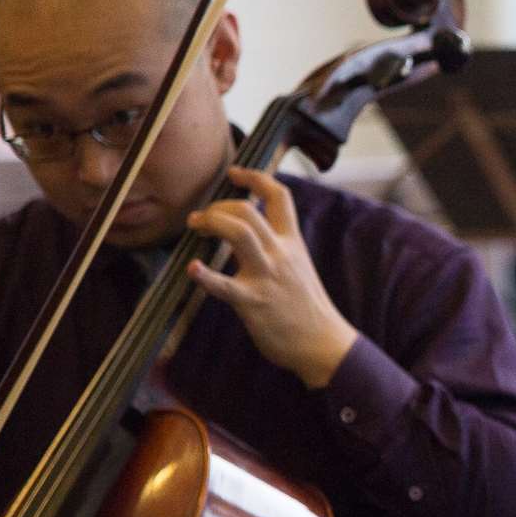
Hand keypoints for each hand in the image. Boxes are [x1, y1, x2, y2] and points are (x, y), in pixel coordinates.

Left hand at [186, 167, 358, 388]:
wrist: (323, 343)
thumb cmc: (307, 308)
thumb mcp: (299, 267)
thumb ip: (278, 249)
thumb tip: (252, 236)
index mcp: (293, 243)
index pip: (279, 196)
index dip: (255, 178)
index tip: (234, 172)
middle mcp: (281, 254)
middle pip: (249, 211)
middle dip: (219, 206)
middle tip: (200, 217)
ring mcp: (267, 277)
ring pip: (240, 234)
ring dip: (212, 223)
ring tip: (195, 226)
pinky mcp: (253, 303)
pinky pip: (225, 285)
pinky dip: (206, 276)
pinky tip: (192, 268)